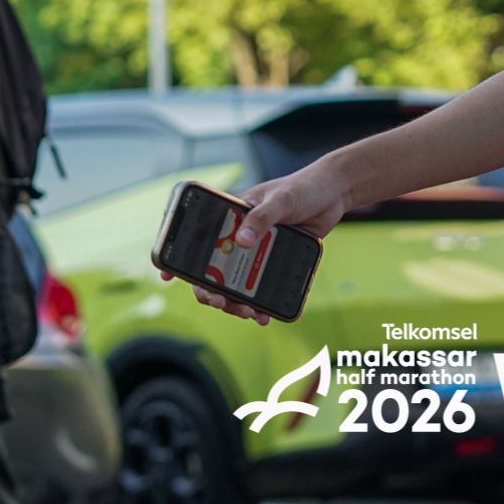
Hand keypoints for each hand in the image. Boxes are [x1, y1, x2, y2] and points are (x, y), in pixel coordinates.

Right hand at [164, 167, 348, 323]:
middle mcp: (240, 236)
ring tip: (246, 313)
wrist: (335, 193)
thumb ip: (262, 217)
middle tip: (218, 301)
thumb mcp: (281, 199)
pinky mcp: (274, 262)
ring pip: (235, 284)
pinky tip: (263, 315)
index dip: (180, 256)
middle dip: (210, 290)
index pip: (199, 236)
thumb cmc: (303, 187)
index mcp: (232, 216)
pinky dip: (259, 304)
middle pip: (213, 269)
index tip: (168, 273)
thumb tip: (242, 240)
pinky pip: (260, 288)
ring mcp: (257, 251)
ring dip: (234, 302)